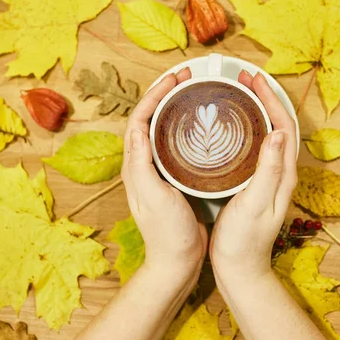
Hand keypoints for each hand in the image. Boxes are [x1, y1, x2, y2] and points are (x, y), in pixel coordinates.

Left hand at [122, 68, 207, 275]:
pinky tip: (204, 126)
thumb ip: (141, 165)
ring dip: (176, 108)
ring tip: (195, 92)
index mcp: (136, 166)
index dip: (154, 96)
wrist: (178, 261)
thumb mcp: (154, 198)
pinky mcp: (175, 178)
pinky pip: (178, 145)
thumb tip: (136, 129)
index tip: (174, 79)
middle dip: (165, 95)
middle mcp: (144, 164)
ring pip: (164, 130)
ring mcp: (160, 171)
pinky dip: (187, 128)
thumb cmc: (167, 233)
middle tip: (186, 78)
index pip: (140, 120)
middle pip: (151, 119)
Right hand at [210, 70, 297, 281]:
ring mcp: (267, 178)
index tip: (252, 79)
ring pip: (267, 133)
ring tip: (237, 93)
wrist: (240, 269)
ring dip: (256, 110)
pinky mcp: (254, 183)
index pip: (284, 124)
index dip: (270, 98)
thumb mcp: (255, 204)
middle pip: (278, 124)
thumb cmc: (244, 241)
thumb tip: (280, 132)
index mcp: (282, 174)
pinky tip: (229, 127)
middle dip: (264, 97)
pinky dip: (246, 128)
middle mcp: (279, 172)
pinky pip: (254, 146)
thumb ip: (268, 170)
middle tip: (243, 79)